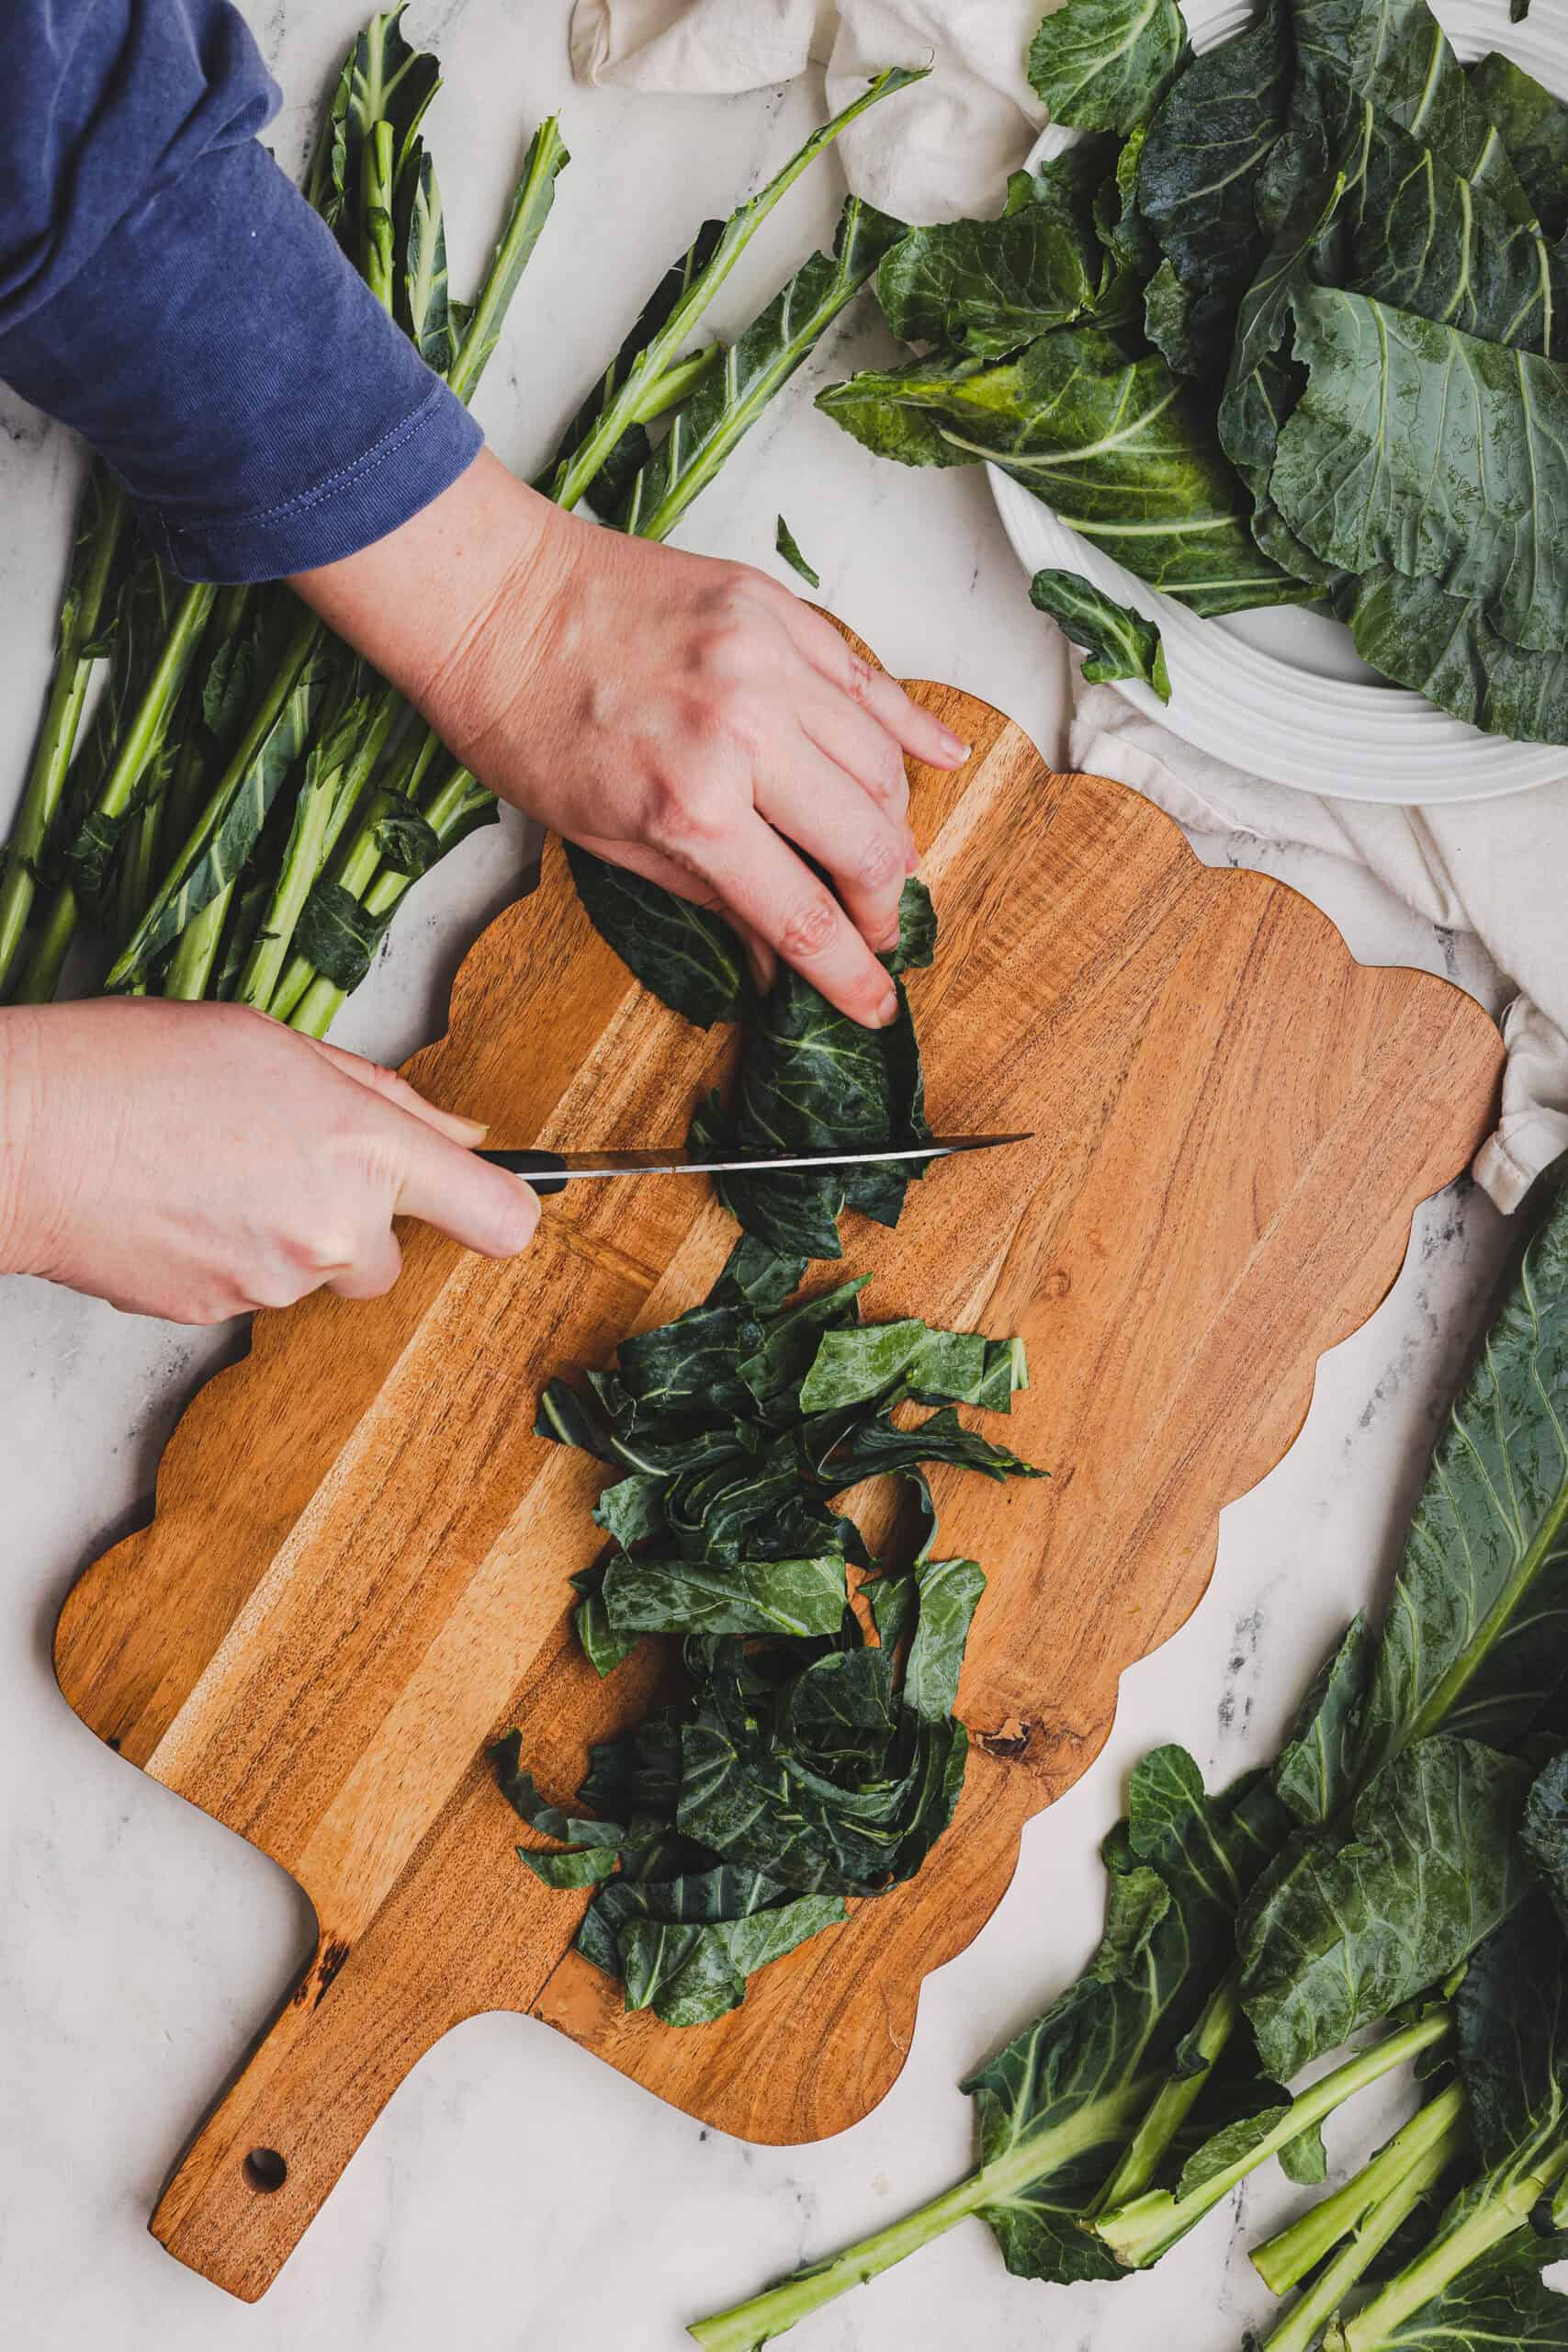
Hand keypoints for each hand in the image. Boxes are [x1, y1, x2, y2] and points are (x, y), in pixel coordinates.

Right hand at [0, 1000, 536, 1322]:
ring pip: (316, 1274)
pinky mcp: (221, 1315)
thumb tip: (459, 1132)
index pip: (498, 1215)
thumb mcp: (280, 1045)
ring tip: (214, 1171)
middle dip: (354, 1221)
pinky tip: (182, 1205)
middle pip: (390, 1256)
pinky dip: (231, 1256)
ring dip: (286, 1234)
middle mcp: (334, 1229)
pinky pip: (255, 1290)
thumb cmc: (136, 1069)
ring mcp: (277, 1282)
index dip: (506, 1210)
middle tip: (284, 1161)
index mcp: (365, 1150)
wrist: (26, 1136)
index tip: (498, 1203)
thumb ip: (385, 1099)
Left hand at [291, 451, 969, 1028]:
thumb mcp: (605, 839)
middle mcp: (744, 731)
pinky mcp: (775, 609)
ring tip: (878, 856)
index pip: (803, 912)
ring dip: (892, 825)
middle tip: (876, 928)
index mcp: (692, 804)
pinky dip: (910, 725)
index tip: (875, 1002)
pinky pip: (867, 677)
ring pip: (880, 763)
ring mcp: (767, 661)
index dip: (849, 972)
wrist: (491, 597)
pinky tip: (942, 759)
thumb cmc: (524, 719)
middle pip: (866, 842)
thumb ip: (709, 894)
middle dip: (882, 904)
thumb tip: (776, 954)